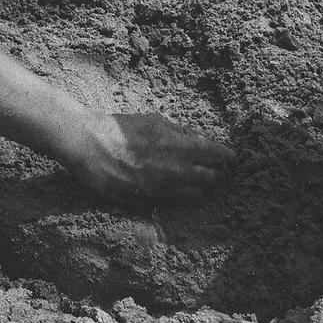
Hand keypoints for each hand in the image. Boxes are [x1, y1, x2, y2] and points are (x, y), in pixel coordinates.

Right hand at [72, 112, 234, 199]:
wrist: (90, 145)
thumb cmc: (120, 128)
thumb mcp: (154, 121)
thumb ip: (179, 132)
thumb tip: (198, 139)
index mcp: (179, 145)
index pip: (217, 155)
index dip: (227, 156)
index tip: (232, 158)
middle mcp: (176, 170)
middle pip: (211, 178)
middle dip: (217, 173)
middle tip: (218, 170)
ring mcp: (163, 188)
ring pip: (195, 193)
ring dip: (200, 186)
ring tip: (200, 180)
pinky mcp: (149, 200)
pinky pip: (174, 200)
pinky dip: (180, 194)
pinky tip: (177, 187)